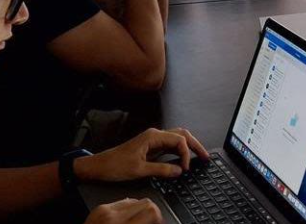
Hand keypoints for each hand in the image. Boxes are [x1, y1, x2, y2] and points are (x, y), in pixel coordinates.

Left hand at [76, 127, 208, 183]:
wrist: (99, 166)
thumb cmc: (115, 165)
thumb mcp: (140, 170)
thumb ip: (162, 170)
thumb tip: (179, 170)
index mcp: (153, 136)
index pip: (179, 140)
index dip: (186, 154)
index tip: (186, 168)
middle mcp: (155, 135)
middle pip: (182, 135)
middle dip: (195, 145)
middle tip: (205, 156)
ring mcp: (153, 140)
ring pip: (177, 138)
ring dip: (189, 146)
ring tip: (199, 156)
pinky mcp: (151, 147)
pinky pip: (170, 146)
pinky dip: (180, 151)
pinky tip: (183, 159)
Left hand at [85, 199, 161, 223]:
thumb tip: (157, 223)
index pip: (151, 211)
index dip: (159, 218)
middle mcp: (112, 217)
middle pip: (146, 202)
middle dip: (152, 214)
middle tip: (151, 223)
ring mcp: (104, 210)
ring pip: (135, 200)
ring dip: (140, 211)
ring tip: (137, 223)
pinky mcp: (99, 208)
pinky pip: (122, 202)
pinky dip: (128, 210)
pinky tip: (125, 221)